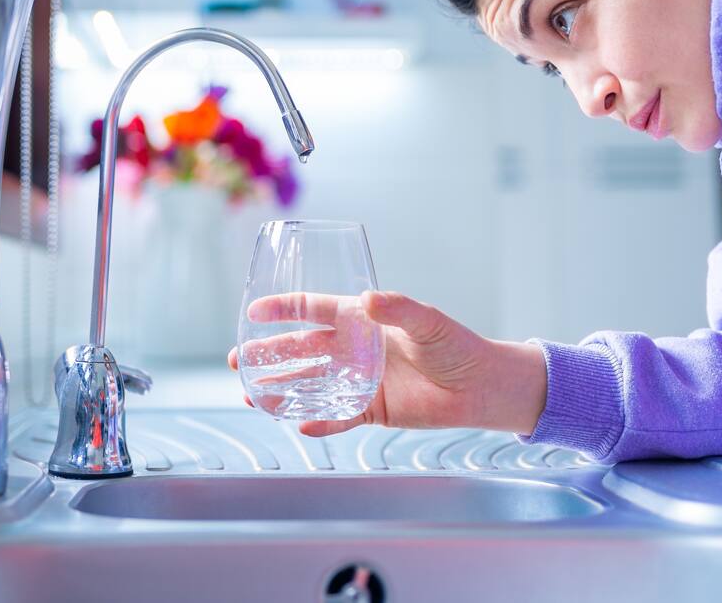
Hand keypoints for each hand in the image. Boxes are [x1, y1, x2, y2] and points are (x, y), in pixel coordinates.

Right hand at [228, 291, 546, 437]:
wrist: (482, 387)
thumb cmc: (457, 345)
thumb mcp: (428, 322)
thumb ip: (398, 309)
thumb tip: (368, 299)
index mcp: (363, 320)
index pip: (315, 310)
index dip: (284, 309)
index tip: (254, 311)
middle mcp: (355, 349)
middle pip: (302, 350)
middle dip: (269, 354)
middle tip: (239, 360)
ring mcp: (360, 379)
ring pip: (311, 384)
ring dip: (281, 389)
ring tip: (252, 395)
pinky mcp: (371, 409)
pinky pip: (337, 416)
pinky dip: (318, 421)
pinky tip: (296, 423)